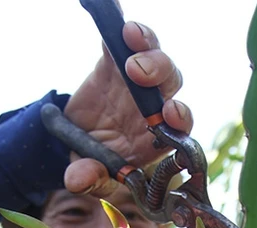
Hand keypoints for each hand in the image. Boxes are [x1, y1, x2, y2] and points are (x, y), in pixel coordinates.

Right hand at [62, 20, 191, 196]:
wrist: (78, 143)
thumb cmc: (98, 163)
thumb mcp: (92, 174)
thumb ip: (91, 177)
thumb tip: (76, 180)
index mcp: (158, 137)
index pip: (180, 125)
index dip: (179, 117)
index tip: (169, 114)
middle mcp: (155, 107)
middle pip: (171, 84)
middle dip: (159, 73)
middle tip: (138, 70)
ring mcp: (137, 82)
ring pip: (155, 59)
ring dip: (146, 46)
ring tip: (129, 35)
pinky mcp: (115, 63)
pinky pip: (123, 43)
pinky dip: (122, 31)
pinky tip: (117, 18)